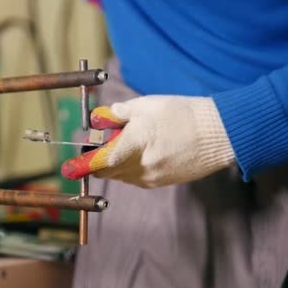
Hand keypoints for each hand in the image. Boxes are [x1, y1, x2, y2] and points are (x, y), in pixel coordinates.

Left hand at [61, 95, 235, 187]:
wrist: (218, 133)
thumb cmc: (182, 113)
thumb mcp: (146, 105)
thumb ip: (118, 114)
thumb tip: (98, 120)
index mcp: (136, 143)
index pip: (100, 161)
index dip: (82, 166)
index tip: (69, 169)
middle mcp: (142, 165)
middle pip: (107, 171)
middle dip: (98, 161)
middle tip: (99, 145)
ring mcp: (153, 177)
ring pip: (121, 176)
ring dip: (114, 164)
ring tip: (129, 142)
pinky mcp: (162, 182)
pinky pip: (136, 178)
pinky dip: (130, 168)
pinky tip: (141, 152)